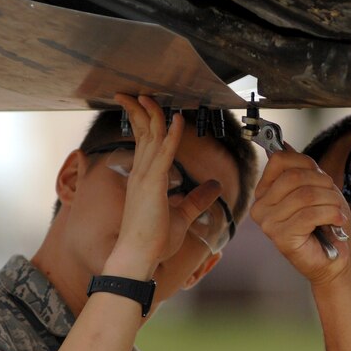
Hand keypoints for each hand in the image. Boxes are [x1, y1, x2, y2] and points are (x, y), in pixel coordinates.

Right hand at [107, 95, 221, 278]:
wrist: (139, 258)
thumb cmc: (155, 241)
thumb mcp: (182, 216)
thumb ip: (197, 200)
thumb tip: (214, 188)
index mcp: (145, 179)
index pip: (144, 142)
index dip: (144, 121)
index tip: (144, 106)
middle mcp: (141, 173)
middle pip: (141, 132)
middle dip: (139, 109)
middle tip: (136, 92)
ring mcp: (145, 176)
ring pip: (149, 135)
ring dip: (152, 113)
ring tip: (151, 95)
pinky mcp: (153, 183)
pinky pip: (164, 151)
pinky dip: (172, 133)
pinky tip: (178, 119)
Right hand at [251, 150, 350, 286]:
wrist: (334, 257)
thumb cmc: (325, 224)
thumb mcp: (315, 188)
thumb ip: (298, 168)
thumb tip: (283, 145)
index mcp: (265, 192)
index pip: (279, 160)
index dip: (306, 163)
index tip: (321, 175)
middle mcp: (261, 207)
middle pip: (293, 177)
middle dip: (323, 183)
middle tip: (333, 196)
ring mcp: (268, 223)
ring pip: (305, 195)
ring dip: (330, 201)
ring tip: (336, 211)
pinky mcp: (281, 237)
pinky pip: (309, 215)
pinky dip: (330, 214)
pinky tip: (336, 220)